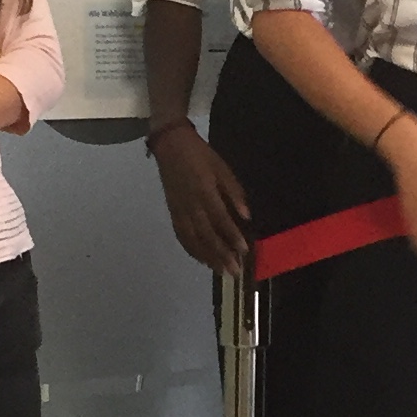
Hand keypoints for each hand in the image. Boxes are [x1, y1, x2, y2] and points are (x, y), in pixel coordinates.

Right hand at [153, 125, 250, 273]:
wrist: (170, 145)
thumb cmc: (200, 155)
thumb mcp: (222, 168)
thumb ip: (234, 192)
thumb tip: (246, 216)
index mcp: (204, 190)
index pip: (220, 218)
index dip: (232, 235)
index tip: (244, 250)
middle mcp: (190, 204)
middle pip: (206, 234)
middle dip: (221, 254)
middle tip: (234, 271)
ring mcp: (179, 210)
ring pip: (193, 239)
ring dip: (207, 257)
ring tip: (221, 271)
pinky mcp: (172, 212)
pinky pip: (181, 236)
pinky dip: (192, 250)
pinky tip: (202, 260)